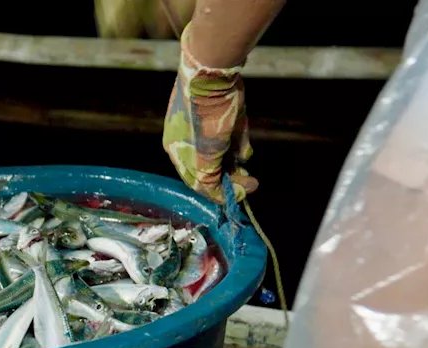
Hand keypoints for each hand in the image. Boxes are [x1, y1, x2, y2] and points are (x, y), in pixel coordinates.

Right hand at [162, 25, 258, 203]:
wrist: (212, 71)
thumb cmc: (204, 114)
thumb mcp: (205, 153)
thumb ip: (210, 178)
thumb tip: (221, 194)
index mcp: (177, 150)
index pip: (196, 181)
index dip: (217, 193)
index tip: (238, 197)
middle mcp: (189, 140)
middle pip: (210, 169)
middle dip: (229, 180)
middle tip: (250, 184)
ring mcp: (206, 127)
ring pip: (222, 155)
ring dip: (235, 167)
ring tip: (249, 174)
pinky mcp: (221, 114)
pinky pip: (232, 139)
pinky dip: (240, 149)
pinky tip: (245, 153)